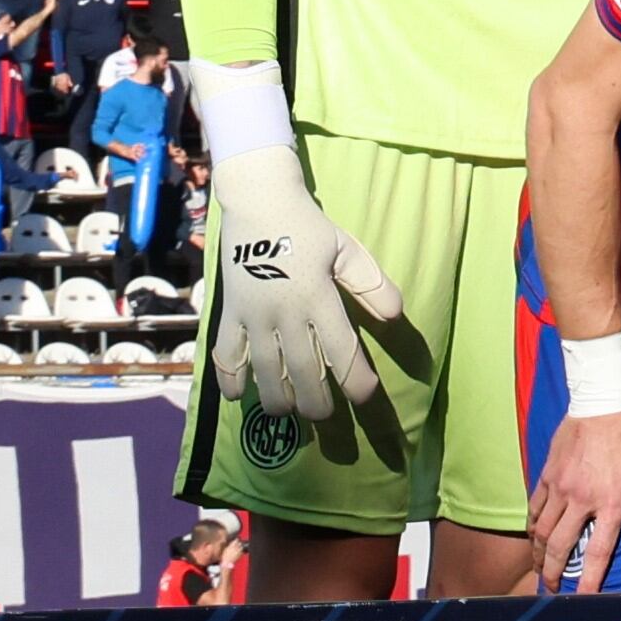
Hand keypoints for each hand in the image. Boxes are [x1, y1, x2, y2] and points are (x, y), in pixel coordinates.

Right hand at [206, 142, 402, 418]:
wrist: (259, 203)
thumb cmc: (309, 227)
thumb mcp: (347, 250)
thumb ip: (371, 284)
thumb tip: (395, 316)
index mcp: (318, 298)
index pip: (341, 349)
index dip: (355, 378)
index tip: (366, 397)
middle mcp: (284, 312)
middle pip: (301, 369)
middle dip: (314, 399)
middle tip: (324, 417)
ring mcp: (252, 314)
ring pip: (263, 369)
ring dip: (275, 396)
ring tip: (287, 413)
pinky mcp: (228, 311)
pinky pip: (225, 352)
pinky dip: (229, 377)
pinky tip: (236, 397)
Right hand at [529, 407, 620, 593]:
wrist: (605, 402)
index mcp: (613, 503)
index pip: (599, 552)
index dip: (590, 580)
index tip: (583, 599)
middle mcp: (583, 500)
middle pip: (561, 547)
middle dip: (553, 574)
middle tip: (551, 591)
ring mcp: (562, 488)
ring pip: (542, 531)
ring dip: (539, 555)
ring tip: (541, 570)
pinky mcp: (548, 475)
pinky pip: (535, 508)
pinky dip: (532, 527)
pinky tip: (535, 538)